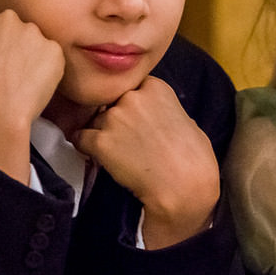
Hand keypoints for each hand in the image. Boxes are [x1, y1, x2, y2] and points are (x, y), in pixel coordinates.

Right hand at [0, 7, 63, 182]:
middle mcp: (8, 18)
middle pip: (11, 28)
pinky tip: (34, 83)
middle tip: (3, 70)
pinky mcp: (54, 50)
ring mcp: (34, 33)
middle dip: (8, 44)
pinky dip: (46, 67)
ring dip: (29, 54)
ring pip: (33, 40)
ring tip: (19, 79)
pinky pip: (51, 55)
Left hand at [72, 77, 218, 247]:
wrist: (184, 187)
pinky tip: (98, 157)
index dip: (133, 105)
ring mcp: (114, 118)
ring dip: (102, 134)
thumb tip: (157, 116)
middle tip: (128, 139)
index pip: (132, 87)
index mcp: (156, 87)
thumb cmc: (194, 159)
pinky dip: (86, 147)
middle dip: (117, 118)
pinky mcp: (100, 142)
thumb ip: (165, 110)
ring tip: (119, 153)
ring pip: (95, 120)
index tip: (138, 119)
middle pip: (112, 102)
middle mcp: (132, 97)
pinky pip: (81, 139)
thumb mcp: (187, 121)